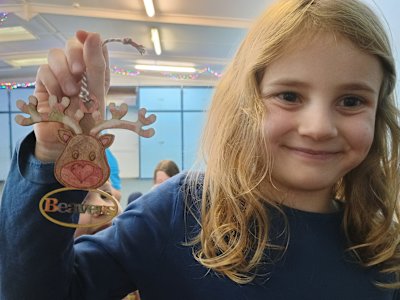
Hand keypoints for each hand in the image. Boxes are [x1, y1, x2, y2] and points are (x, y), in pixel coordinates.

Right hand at [33, 31, 109, 161]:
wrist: (66, 146)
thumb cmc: (87, 125)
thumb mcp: (97, 96)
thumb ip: (96, 66)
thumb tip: (95, 35)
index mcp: (98, 75)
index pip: (95, 47)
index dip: (92, 39)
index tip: (87, 36)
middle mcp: (79, 74)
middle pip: (73, 46)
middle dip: (76, 55)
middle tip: (80, 72)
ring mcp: (60, 77)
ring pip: (55, 55)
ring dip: (64, 72)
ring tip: (71, 93)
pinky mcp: (44, 85)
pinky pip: (43, 70)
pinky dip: (52, 82)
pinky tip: (58, 97)